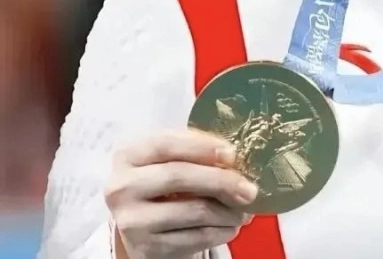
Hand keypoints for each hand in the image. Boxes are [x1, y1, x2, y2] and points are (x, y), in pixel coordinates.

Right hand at [105, 129, 257, 258]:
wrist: (142, 226)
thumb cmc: (164, 181)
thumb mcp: (170, 158)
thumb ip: (195, 149)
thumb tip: (238, 154)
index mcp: (128, 155)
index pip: (166, 144)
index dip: (202, 146)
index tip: (233, 153)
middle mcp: (122, 188)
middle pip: (179, 176)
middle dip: (222, 180)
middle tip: (251, 188)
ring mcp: (132, 221)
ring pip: (194, 210)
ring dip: (229, 210)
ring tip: (246, 209)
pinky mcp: (146, 249)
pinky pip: (196, 238)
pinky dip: (222, 231)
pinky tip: (231, 225)